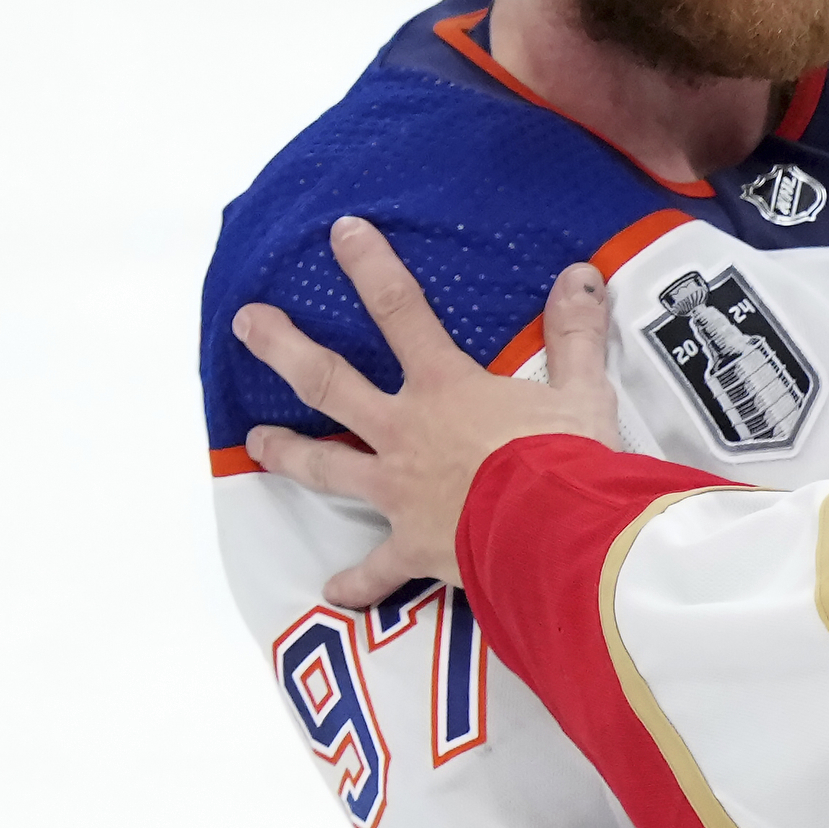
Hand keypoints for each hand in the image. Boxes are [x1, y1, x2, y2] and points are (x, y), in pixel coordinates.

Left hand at [234, 216, 620, 607]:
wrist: (556, 534)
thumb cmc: (568, 458)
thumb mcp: (582, 389)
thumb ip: (576, 334)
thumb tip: (580, 275)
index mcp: (446, 388)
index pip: (402, 311)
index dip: (372, 268)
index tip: (342, 234)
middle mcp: (406, 432)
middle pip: (329, 383)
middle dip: (284, 349)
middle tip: (246, 324)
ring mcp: (399, 492)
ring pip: (327, 468)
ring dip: (289, 452)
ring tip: (257, 440)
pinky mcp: (413, 548)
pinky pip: (376, 570)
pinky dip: (356, 583)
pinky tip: (335, 593)